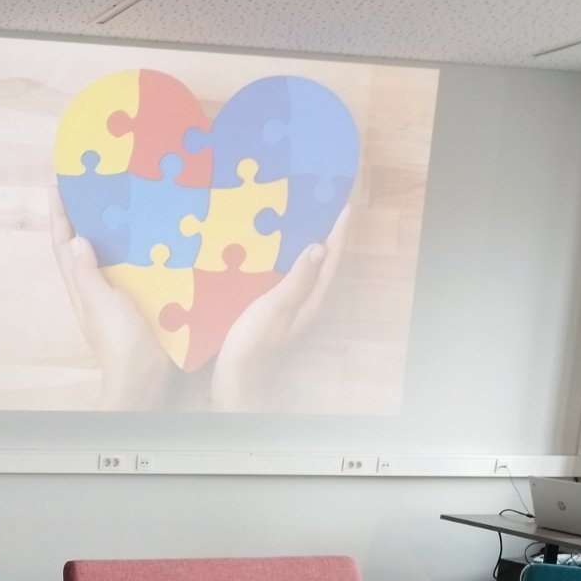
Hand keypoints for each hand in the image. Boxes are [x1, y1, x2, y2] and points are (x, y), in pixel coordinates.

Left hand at [48, 186, 174, 408]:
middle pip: (83, 245)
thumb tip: (77, 238)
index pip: (64, 244)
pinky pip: (131, 267)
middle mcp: (94, 286)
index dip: (59, 215)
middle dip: (82, 216)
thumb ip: (88, 273)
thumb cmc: (119, 340)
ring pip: (108, 253)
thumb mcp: (100, 303)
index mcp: (80, 286)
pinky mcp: (136, 298)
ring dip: (109, 229)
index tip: (57, 185)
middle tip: (91, 185)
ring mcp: (114, 293)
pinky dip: (134, 249)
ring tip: (119, 200)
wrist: (144, 375)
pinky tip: (150, 235)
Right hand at [211, 205, 350, 411]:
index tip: (344, 205)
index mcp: (314, 300)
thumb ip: (298, 279)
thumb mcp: (275, 307)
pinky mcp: (281, 311)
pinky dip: (295, 260)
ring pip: (311, 270)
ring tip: (308, 222)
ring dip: (313, 247)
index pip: (332, 260)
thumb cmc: (254, 342)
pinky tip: (282, 253)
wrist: (237, 375)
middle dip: (331, 236)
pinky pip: (295, 278)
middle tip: (329, 208)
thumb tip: (320, 247)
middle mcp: (311, 302)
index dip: (339, 232)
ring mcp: (296, 308)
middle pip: (327, 264)